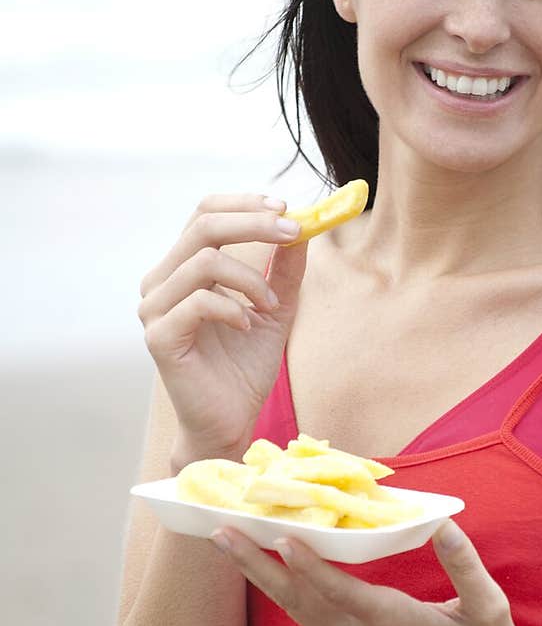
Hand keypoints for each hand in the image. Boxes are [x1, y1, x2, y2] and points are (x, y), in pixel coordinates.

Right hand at [137, 193, 307, 461]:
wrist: (230, 421)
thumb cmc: (245, 367)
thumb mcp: (275, 308)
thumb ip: (284, 270)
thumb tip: (303, 227)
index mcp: (183, 269)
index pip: (204, 213)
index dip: (244, 204)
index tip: (285, 209)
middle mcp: (162, 282)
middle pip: (202, 225)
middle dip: (254, 223)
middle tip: (294, 232)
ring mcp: (154, 309)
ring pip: (203, 261)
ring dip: (250, 278)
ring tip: (271, 305)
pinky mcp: (158, 336)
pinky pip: (198, 302)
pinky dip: (233, 308)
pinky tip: (248, 325)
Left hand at [210, 518, 529, 625]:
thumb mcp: (488, 607)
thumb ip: (465, 566)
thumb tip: (443, 526)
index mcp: (391, 624)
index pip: (339, 592)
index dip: (308, 565)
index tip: (279, 537)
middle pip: (298, 599)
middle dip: (257, 565)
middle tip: (219, 532)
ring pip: (295, 609)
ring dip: (260, 576)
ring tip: (230, 543)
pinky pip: (307, 617)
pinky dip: (282, 590)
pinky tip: (268, 570)